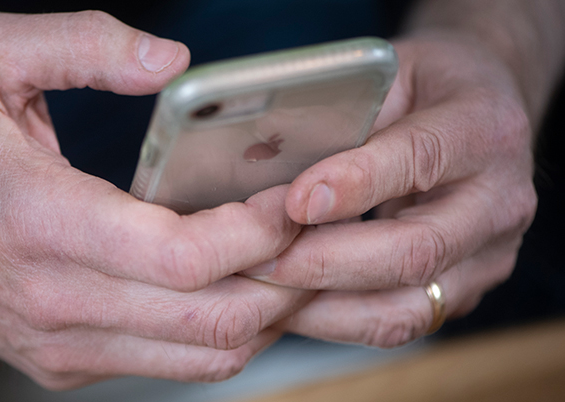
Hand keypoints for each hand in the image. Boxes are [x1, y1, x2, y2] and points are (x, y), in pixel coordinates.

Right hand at [0, 11, 313, 388]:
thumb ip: (86, 44)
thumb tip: (174, 62)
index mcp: (38, 218)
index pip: (180, 257)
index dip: (257, 232)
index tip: (294, 199)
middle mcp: (53, 299)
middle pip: (211, 320)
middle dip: (286, 281)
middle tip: (318, 233)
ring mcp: (59, 343)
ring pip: (203, 358)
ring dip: (267, 314)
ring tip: (294, 262)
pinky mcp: (62, 362)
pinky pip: (171, 366)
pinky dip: (223, 332)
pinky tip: (239, 287)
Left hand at [242, 34, 536, 346]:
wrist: (487, 114)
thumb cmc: (429, 89)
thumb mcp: (391, 73)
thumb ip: (342, 112)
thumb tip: (263, 157)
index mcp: (483, 128)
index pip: (420, 159)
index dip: (354, 184)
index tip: (295, 202)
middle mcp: (499, 201)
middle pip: (416, 251)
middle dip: (325, 263)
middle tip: (260, 261)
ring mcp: (488, 256)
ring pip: (407, 308)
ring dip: (324, 308)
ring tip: (264, 291)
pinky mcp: (465, 290)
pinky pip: (399, 322)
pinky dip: (336, 321)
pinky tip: (291, 305)